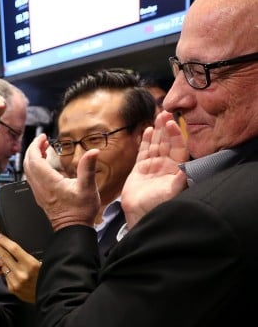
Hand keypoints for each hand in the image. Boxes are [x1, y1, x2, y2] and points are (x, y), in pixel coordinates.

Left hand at [0, 233, 40, 303]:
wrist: (50, 296)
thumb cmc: (46, 276)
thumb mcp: (40, 264)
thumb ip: (27, 256)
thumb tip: (13, 247)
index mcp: (32, 264)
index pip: (14, 249)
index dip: (4, 241)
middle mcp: (22, 273)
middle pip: (4, 256)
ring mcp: (16, 282)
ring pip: (4, 266)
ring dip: (0, 260)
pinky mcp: (12, 288)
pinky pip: (6, 276)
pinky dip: (6, 271)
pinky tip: (9, 269)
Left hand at [24, 133, 99, 229]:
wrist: (72, 229)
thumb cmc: (80, 211)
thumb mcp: (88, 188)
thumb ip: (88, 168)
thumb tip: (93, 151)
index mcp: (49, 182)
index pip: (35, 159)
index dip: (36, 146)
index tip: (43, 137)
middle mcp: (40, 187)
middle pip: (28, 164)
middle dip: (33, 149)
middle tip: (43, 140)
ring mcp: (38, 192)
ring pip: (28, 171)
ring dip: (33, 158)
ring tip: (44, 149)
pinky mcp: (41, 197)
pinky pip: (32, 178)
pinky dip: (35, 167)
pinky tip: (45, 166)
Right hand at [121, 110, 188, 230]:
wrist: (139, 214)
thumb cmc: (157, 205)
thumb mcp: (172, 192)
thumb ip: (180, 179)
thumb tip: (188, 167)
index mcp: (175, 169)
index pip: (178, 148)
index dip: (176, 135)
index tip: (173, 123)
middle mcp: (165, 166)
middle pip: (167, 143)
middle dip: (167, 128)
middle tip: (166, 113)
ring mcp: (153, 166)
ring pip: (156, 144)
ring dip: (158, 131)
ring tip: (158, 117)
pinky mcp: (140, 169)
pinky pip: (144, 152)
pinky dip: (146, 141)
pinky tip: (149, 130)